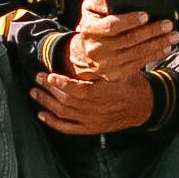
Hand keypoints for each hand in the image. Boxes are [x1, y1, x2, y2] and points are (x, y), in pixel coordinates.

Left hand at [32, 65, 153, 136]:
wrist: (144, 106)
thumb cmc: (131, 84)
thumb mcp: (121, 70)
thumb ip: (103, 65)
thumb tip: (88, 49)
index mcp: (102, 94)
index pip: (78, 90)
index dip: (61, 84)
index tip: (49, 75)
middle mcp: (94, 110)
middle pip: (66, 101)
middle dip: (48, 89)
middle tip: (37, 77)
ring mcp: (91, 121)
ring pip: (63, 114)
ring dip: (46, 103)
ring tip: (34, 92)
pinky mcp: (90, 129)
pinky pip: (67, 128)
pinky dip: (53, 122)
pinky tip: (41, 114)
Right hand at [65, 0, 174, 82]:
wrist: (84, 54)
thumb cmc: (93, 25)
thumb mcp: (90, 9)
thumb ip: (100, 0)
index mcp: (89, 29)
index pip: (112, 25)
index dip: (130, 20)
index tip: (146, 15)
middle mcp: (96, 48)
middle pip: (129, 39)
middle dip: (151, 31)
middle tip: (168, 24)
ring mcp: (107, 64)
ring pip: (137, 53)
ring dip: (158, 44)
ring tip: (173, 36)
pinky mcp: (116, 73)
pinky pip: (139, 63)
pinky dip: (154, 55)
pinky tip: (165, 47)